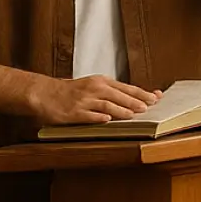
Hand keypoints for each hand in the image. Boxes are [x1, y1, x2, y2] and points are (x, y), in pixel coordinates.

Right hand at [27, 75, 162, 124]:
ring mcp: (83, 101)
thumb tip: (136, 99)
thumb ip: (112, 92)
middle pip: (118, 95)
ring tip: (132, 115)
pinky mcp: (74, 112)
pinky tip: (107, 120)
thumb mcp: (92, 86)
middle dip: (134, 101)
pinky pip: (88, 115)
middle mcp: (92, 89)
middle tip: (148, 107)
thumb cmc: (70, 91)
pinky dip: (99, 117)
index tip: (156, 97)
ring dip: (120, 109)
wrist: (44, 93)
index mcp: (99, 81)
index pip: (125, 87)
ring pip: (106, 104)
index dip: (142, 92)